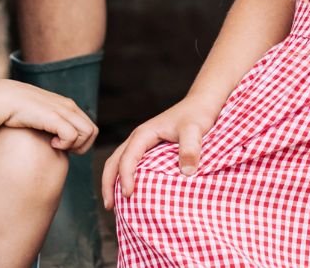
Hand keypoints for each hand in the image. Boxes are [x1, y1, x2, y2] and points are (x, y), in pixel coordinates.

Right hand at [0, 79, 96, 152]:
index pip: (90, 127)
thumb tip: (57, 140)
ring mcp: (62, 110)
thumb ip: (53, 124)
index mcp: (68, 106)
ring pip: (87, 133)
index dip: (82, 142)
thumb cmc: (19, 112)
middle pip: (93, 132)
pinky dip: (64, 144)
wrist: (4, 99)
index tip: (65, 147)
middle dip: (82, 146)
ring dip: (75, 145)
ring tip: (57, 145)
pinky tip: (51, 143)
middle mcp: (69, 107)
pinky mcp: (53, 116)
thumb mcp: (42, 116)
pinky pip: (72, 135)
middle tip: (64, 149)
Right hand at [101, 97, 216, 209]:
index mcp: (144, 133)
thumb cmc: (197, 114)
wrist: (201, 104)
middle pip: (114, 161)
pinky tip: (132, 194)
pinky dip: (125, 179)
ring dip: (113, 182)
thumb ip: (190, 148)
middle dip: (108, 183)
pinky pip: (131, 165)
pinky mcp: (149, 149)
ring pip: (119, 163)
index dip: (125, 176)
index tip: (128, 195)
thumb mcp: (195, 130)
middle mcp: (138, 138)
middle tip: (109, 206)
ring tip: (114, 205)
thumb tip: (186, 172)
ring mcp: (142, 144)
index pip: (127, 157)